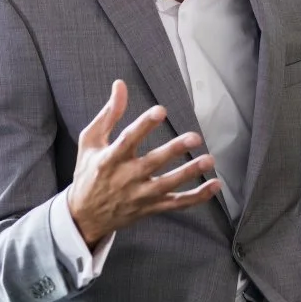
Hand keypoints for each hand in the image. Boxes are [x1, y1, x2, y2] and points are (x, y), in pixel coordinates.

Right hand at [67, 80, 220, 248]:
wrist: (85, 216)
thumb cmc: (89, 172)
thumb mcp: (90, 142)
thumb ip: (108, 114)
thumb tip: (120, 85)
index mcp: (109, 159)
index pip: (128, 140)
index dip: (144, 125)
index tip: (160, 110)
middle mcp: (125, 178)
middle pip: (152, 163)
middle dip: (173, 150)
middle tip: (195, 137)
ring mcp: (140, 196)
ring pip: (168, 185)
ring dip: (190, 173)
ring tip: (210, 159)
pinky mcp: (151, 208)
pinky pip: (177, 204)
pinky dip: (197, 197)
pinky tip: (215, 185)